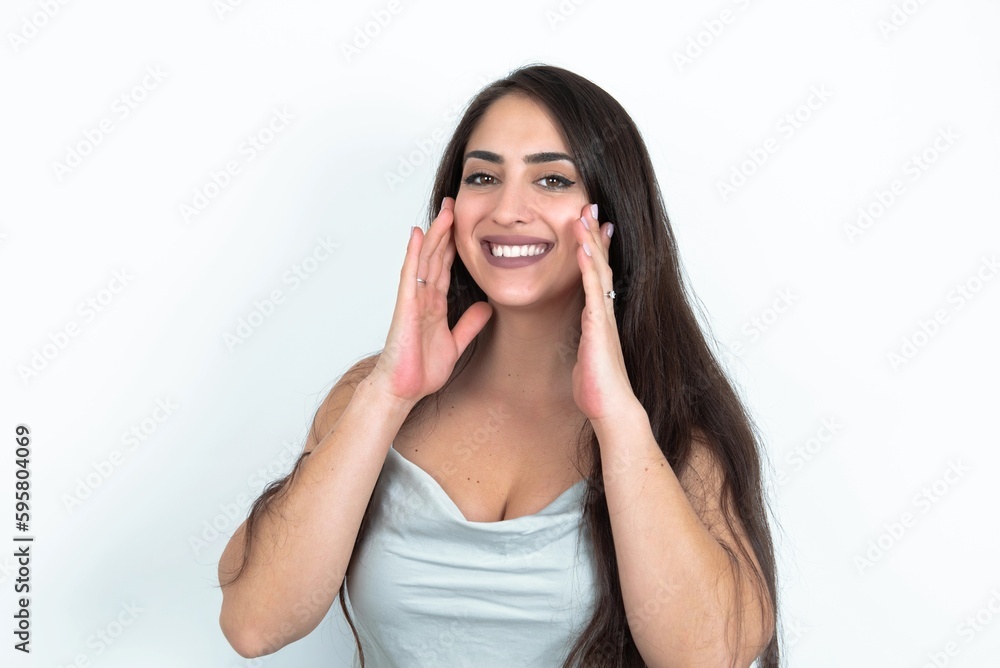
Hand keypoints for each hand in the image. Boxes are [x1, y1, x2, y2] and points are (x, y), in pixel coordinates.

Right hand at [371, 197, 492, 403]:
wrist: (403, 389)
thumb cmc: (420, 370)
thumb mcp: (456, 343)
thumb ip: (469, 324)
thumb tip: (486, 307)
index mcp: (435, 304)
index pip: (446, 267)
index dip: (455, 245)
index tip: (465, 224)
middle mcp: (424, 297)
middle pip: (436, 256)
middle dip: (446, 230)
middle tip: (455, 203)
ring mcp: (413, 299)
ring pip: (425, 259)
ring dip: (435, 234)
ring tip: (445, 211)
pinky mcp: (406, 306)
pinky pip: (411, 275)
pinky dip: (414, 254)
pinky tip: (417, 235)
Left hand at [571, 203, 638, 422]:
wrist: (611, 408)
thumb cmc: (597, 387)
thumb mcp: (586, 355)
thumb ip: (585, 339)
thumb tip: (583, 335)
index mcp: (599, 316)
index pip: (598, 274)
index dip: (596, 248)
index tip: (590, 225)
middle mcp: (604, 311)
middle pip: (601, 264)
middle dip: (594, 235)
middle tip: (589, 206)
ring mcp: (603, 317)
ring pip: (599, 271)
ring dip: (591, 242)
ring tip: (584, 215)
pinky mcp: (599, 326)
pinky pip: (593, 291)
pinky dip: (589, 268)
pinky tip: (583, 249)